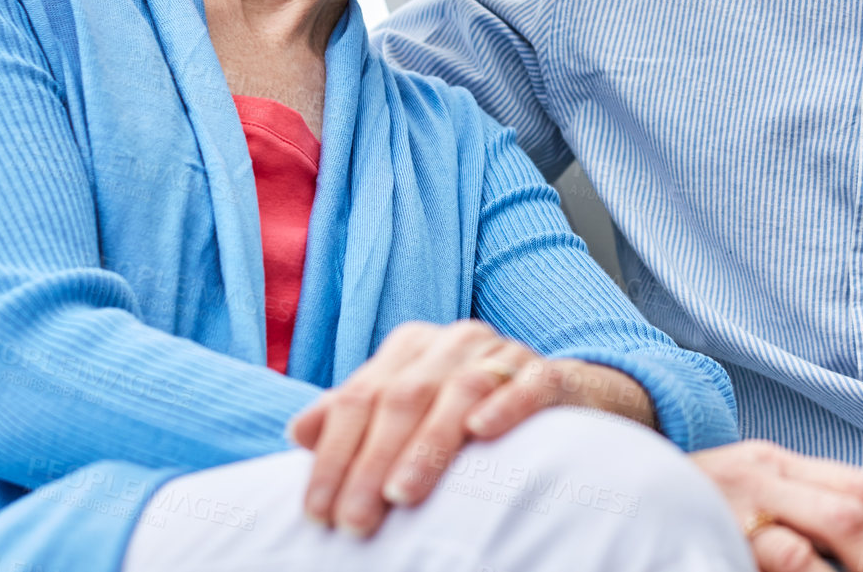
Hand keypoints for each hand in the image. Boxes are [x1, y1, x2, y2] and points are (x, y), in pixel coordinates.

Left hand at [285, 320, 654, 536]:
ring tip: (402, 494)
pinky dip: (504, 405)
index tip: (316, 510)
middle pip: (403, 397)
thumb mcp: (408, 413)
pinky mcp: (551, 373)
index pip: (360, 396)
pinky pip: (529, 384)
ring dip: (428, 444)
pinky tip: (482, 432)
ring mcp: (504, 354)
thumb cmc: (468, 413)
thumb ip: (358, 418)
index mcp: (412, 348)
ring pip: (459, 392)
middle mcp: (454, 342)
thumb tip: (298, 431)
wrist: (564, 397)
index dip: (334, 454)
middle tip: (354, 521)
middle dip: (372, 462)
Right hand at [690, 440, 862, 571]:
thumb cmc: (674, 505)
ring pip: (834, 521)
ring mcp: (736, 499)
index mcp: (772, 462)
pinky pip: (786, 552)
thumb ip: (793, 514)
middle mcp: (759, 472)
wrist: (594, 487)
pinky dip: (817, 570)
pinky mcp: (714, 526)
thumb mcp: (740, 500)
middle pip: (856, 505)